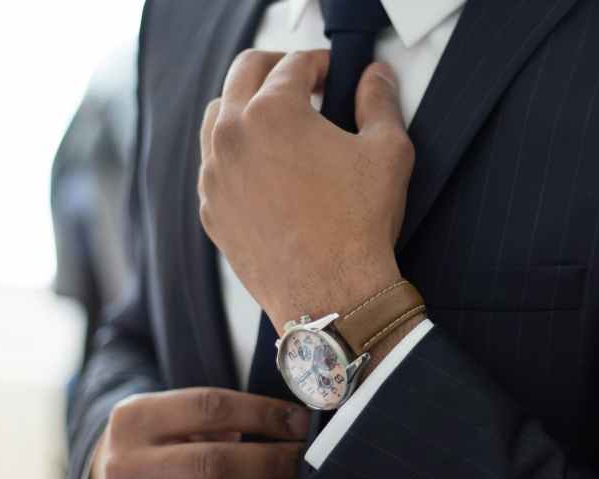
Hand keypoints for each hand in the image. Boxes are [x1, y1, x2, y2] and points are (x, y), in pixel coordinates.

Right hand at [88, 388, 310, 478]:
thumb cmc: (156, 439)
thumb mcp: (169, 413)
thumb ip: (214, 416)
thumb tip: (285, 422)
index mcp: (135, 418)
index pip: (211, 407)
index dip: (262, 413)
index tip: (298, 421)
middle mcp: (127, 466)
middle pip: (213, 463)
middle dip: (268, 460)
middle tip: (300, 457)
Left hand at [198, 49, 414, 333]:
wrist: (331, 294)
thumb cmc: (359, 225)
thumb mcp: (387, 152)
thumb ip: (380, 102)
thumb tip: (376, 78)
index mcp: (273, 112)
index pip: (293, 64)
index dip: (320, 62)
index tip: (332, 73)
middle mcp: (232, 136)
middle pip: (244, 74)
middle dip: (276, 68)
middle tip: (303, 82)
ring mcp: (214, 175)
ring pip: (218, 116)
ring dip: (247, 106)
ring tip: (278, 121)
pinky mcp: (211, 210)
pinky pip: (214, 165)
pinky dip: (234, 153)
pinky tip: (263, 168)